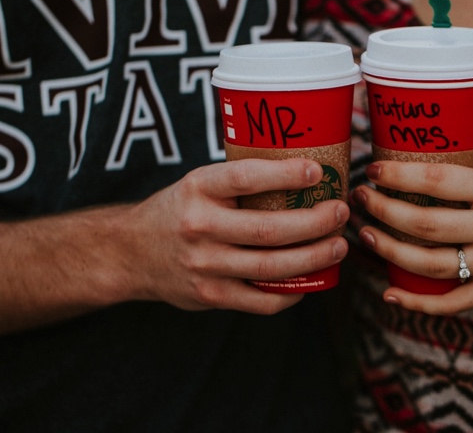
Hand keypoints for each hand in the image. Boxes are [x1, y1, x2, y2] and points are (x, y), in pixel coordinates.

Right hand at [126, 158, 349, 314]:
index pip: (245, 178)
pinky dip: (293, 292)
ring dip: (314, 257)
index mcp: (198, 188)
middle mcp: (199, 226)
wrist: (131, 252)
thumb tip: (306, 173)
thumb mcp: (199, 184)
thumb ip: (239, 183)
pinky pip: (262, 300)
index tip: (317, 172)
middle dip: (315, 222)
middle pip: (269, 229)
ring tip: (337, 246)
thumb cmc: (180, 210)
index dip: (284, 175)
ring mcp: (204, 264)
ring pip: (272, 266)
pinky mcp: (210, 295)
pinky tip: (310, 281)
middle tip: (340, 212)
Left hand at [353, 151, 472, 314]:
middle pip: (426, 225)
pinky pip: (453, 302)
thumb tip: (422, 143)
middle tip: (360, 198)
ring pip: (431, 265)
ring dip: (390, 252)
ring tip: (365, 234)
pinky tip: (390, 294)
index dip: (398, 176)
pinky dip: (419, 304)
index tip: (374, 169)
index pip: (438, 181)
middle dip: (383, 211)